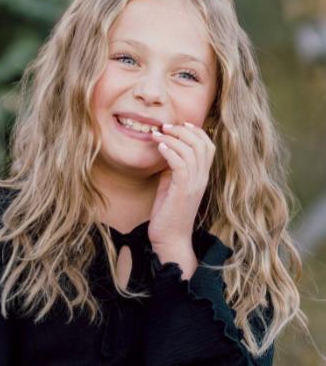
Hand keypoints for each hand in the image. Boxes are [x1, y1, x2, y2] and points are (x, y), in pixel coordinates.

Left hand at [148, 122, 215, 248]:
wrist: (170, 240)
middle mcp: (202, 179)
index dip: (196, 131)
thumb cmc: (168, 215)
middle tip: (164, 126)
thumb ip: (172, 169)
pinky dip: (170, 151)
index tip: (179, 125)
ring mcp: (195, 185)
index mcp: (202, 177)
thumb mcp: (171, 187)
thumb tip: (165, 151)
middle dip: (183, 130)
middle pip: (202, 143)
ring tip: (158, 134)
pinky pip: (181, 163)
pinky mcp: (183, 191)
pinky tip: (160, 147)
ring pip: (191, 150)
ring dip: (173, 138)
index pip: (208, 146)